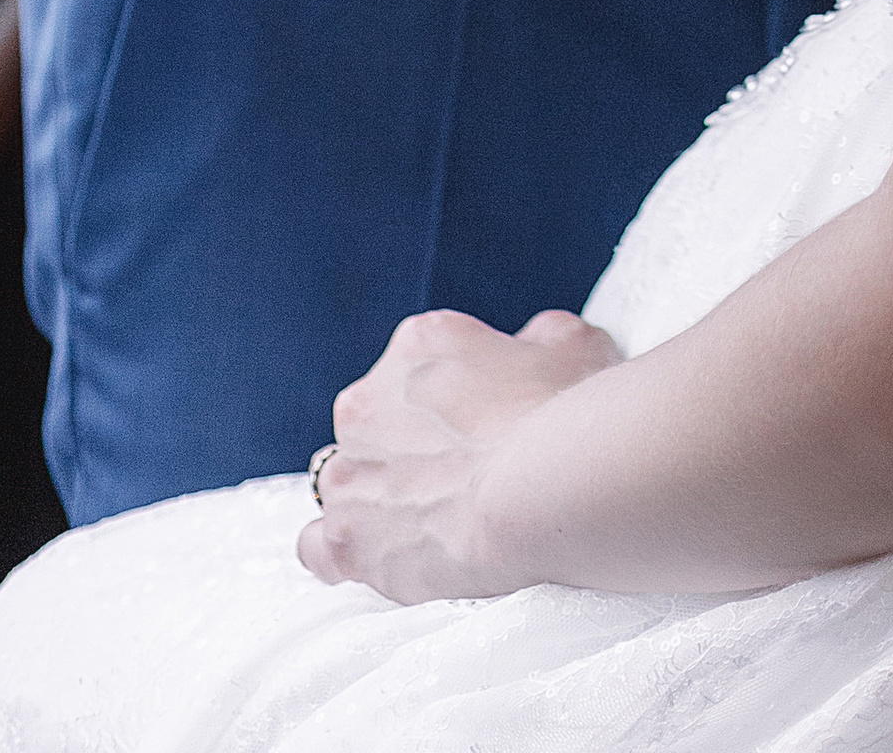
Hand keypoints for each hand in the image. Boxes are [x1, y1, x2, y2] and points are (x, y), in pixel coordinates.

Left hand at [298, 306, 620, 601]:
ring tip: (429, 522)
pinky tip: (376, 554)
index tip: (490, 426)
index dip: (460, 401)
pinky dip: (340, 549)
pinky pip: (319, 545)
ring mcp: (351, 473)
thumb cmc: (567, 412)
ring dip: (378, 497)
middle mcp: (369, 399)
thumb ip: (538, 338)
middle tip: (467, 475)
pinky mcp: (348, 540)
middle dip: (414, 446)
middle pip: (380, 423)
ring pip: (346, 482)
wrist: (547, 488)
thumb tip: (531, 345)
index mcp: (419, 344)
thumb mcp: (572, 342)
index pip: (424, 367)